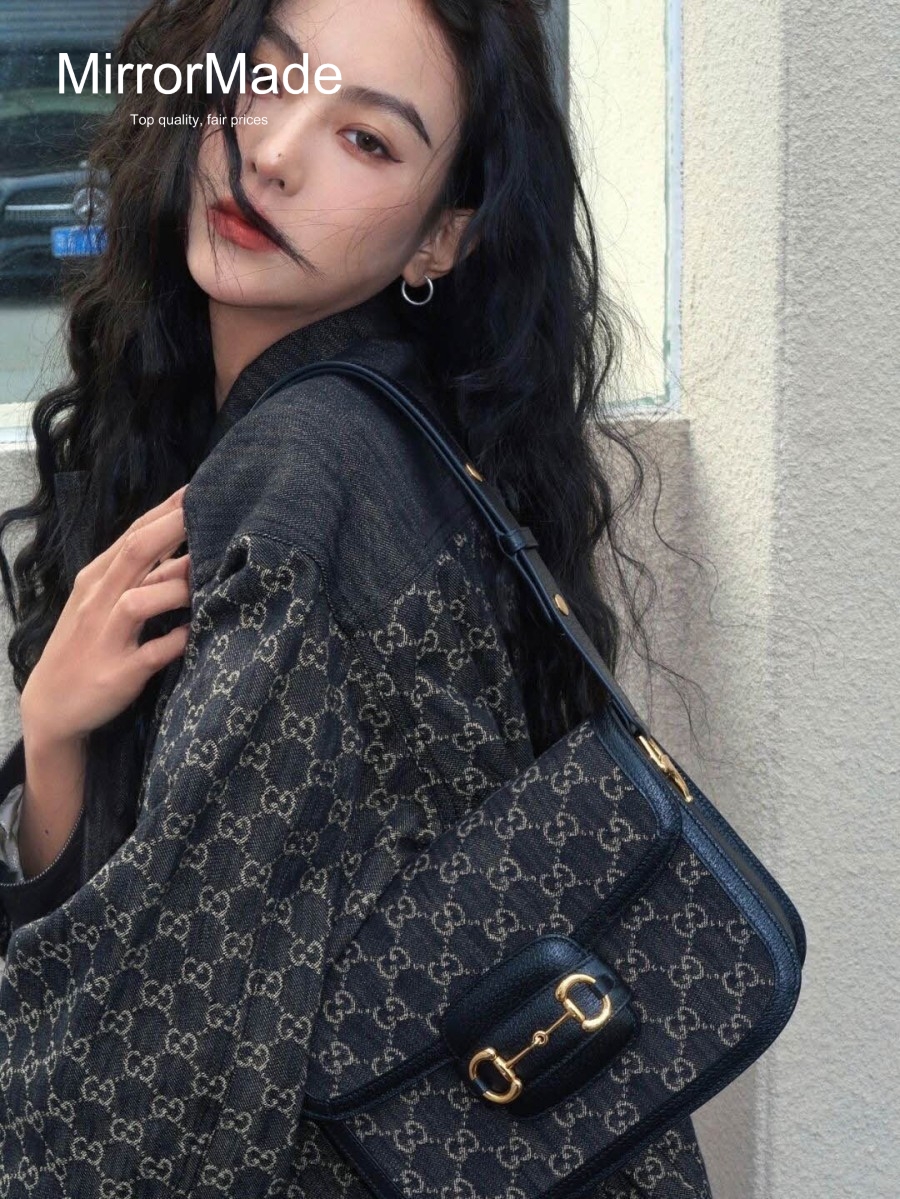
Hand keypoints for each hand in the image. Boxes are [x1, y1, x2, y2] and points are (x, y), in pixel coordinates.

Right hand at [21, 483, 192, 747]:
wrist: (52, 706)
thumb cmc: (86, 644)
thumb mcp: (102, 601)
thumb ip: (136, 572)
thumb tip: (180, 540)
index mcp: (97, 579)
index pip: (133, 534)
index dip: (167, 511)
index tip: (202, 488)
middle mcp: (99, 601)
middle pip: (136, 554)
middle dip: (173, 529)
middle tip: (212, 508)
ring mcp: (106, 637)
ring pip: (140, 601)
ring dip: (176, 587)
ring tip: (211, 574)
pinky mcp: (118, 673)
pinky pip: (151, 654)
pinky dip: (176, 642)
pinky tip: (198, 633)